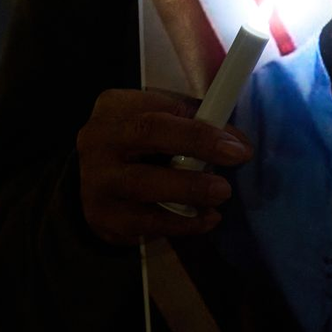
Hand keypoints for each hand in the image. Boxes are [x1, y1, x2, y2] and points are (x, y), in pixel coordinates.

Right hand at [76, 89, 252, 245]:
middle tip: (230, 172)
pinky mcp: (100, 216)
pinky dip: (178, 224)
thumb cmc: (140, 144)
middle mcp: (98, 139)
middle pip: (146, 137)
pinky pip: (142, 223)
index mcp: (115, 106)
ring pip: (142, 186)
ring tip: (219, 197)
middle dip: (194, 150)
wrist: (95, 181)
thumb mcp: (160, 119)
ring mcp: (94, 180)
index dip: (200, 131)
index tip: (237, 147)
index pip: (161, 112)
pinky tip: (204, 220)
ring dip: (188, 193)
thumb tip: (238, 143)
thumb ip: (196, 123)